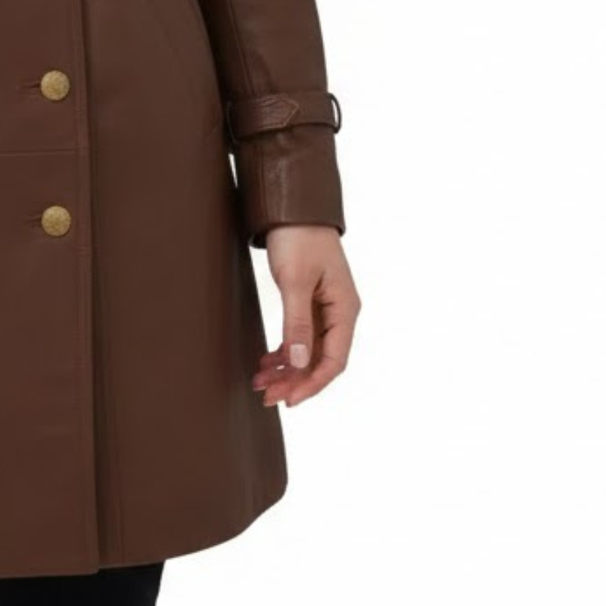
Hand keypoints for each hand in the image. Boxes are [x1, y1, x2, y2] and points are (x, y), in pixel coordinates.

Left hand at [252, 224, 358, 407]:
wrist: (292, 206)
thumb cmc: (298, 237)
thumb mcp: (294, 281)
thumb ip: (296, 322)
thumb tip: (298, 362)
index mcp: (344, 309)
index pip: (334, 361)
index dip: (311, 384)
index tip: (288, 399)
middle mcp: (339, 312)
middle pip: (320, 359)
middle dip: (294, 380)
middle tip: (266, 395)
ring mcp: (325, 307)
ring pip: (308, 349)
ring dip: (286, 368)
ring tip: (260, 381)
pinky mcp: (310, 300)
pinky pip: (300, 335)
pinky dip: (284, 350)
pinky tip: (267, 361)